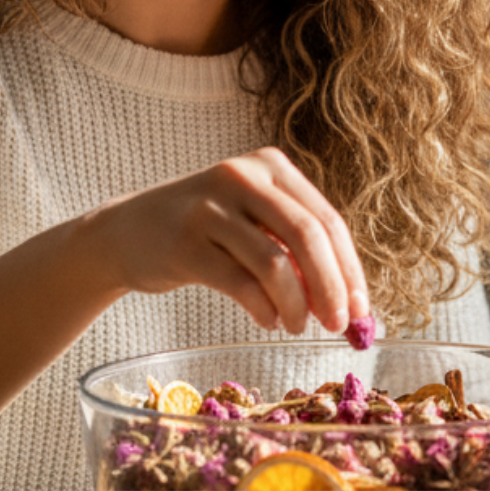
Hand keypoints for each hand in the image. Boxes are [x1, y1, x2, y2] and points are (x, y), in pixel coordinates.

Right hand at [80, 146, 369, 334]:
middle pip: (307, 237)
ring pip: (274, 263)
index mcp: (270, 165)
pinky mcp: (185, 242)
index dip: (349, 269)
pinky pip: (239, 282)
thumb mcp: (253, 219)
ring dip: (296, 305)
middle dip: (330, 288)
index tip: (362, 310)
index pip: (327, 220)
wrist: (127, 231)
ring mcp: (210, 207)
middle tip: (337, 325)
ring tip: (296, 325)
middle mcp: (242, 176)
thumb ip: (296, 247)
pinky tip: (268, 320)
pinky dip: (263, 308)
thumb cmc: (205, 230)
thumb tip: (349, 300)